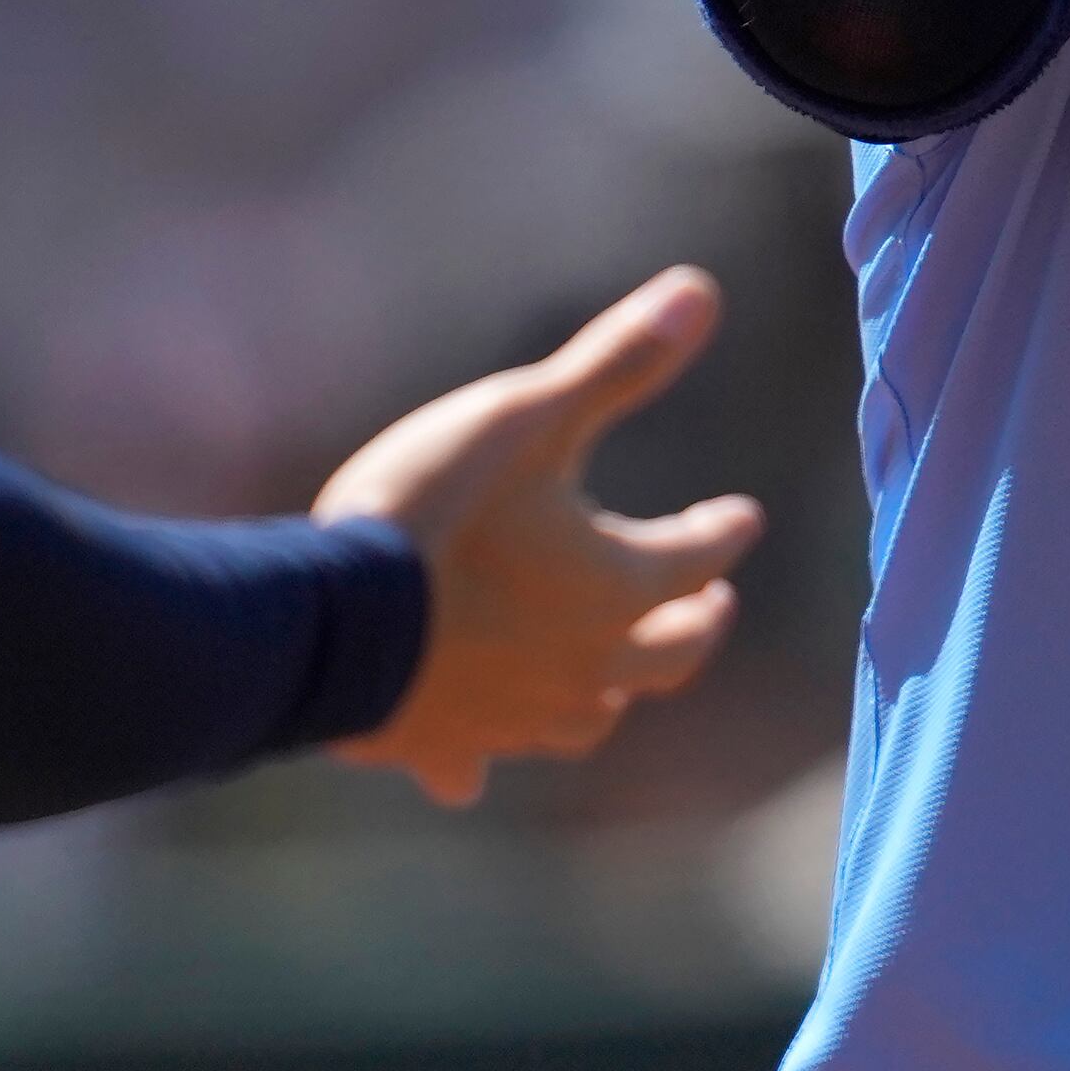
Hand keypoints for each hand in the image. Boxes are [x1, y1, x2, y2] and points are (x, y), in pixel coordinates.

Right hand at [320, 268, 767, 808]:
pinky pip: (469, 768)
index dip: (723, 530)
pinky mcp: (441, 747)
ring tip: (613, 681)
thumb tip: (702, 291)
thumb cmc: (437, 508)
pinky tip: (467, 779)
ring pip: (587, 719)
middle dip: (695, 627)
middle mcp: (587, 665)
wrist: (328, 619)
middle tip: (711, 607)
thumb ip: (616, 361)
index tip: (742, 516)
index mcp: (620, 586)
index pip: (699, 556)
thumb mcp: (530, 413)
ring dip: (610, 696)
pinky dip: (477, 766)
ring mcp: (514, 717)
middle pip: (668, 657)